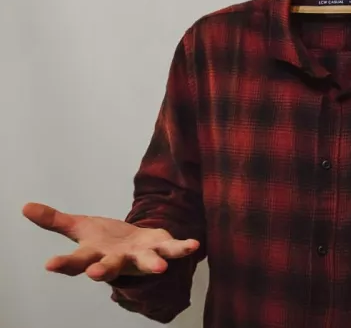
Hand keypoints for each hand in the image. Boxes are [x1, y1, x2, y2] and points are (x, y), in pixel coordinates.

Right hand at [22, 202, 198, 281]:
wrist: (135, 246)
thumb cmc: (106, 240)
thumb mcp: (80, 227)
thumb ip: (55, 220)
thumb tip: (25, 206)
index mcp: (95, 256)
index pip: (76, 262)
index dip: (64, 264)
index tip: (50, 264)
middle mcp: (118, 261)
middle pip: (108, 268)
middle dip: (102, 271)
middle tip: (94, 274)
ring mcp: (141, 257)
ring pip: (145, 264)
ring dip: (152, 265)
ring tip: (161, 268)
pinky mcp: (161, 249)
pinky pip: (174, 249)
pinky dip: (183, 248)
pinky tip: (194, 245)